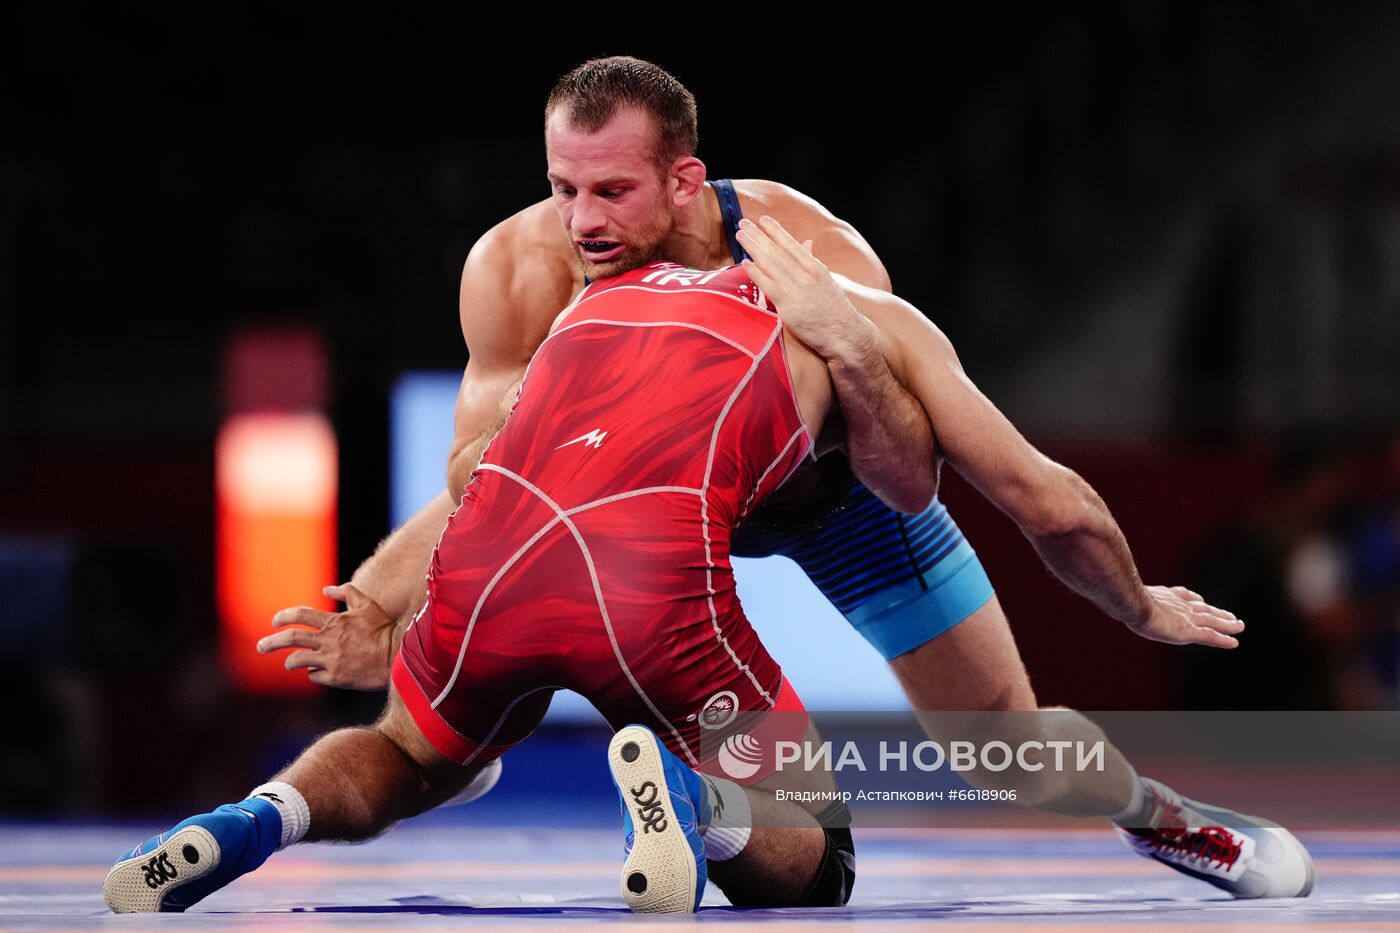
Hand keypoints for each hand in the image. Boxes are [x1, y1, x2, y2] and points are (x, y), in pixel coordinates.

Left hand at [257, 583, 395, 689]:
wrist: (397, 656)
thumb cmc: (383, 629)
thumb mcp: (367, 605)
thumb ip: (347, 592)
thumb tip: (326, 589)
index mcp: (334, 622)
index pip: (300, 615)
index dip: (283, 617)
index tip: (275, 622)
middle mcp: (328, 640)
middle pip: (291, 639)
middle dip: (271, 642)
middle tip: (260, 647)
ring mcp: (330, 660)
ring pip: (298, 660)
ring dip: (290, 661)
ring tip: (287, 664)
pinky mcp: (335, 677)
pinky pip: (314, 676)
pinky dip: (313, 673)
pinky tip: (316, 672)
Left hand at [735, 215, 874, 359]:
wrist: (845, 334)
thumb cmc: (834, 308)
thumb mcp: (826, 280)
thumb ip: (812, 261)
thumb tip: (806, 243)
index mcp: (816, 268)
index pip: (792, 245)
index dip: (776, 231)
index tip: (763, 219)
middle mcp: (807, 276)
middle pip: (778, 252)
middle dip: (759, 236)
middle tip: (743, 223)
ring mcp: (798, 291)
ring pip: (772, 265)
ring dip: (754, 248)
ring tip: (740, 236)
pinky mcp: (789, 308)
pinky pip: (769, 287)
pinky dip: (757, 273)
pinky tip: (745, 263)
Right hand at [1125, 586, 1243, 648]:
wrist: (1133, 604)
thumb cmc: (1125, 598)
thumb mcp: (1124, 592)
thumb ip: (1124, 590)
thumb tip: (1110, 582)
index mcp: (1165, 596)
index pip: (1184, 597)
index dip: (1194, 599)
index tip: (1201, 600)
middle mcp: (1179, 606)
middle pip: (1203, 609)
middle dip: (1217, 612)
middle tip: (1230, 615)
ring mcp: (1186, 618)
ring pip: (1212, 622)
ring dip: (1227, 624)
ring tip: (1239, 626)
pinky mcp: (1189, 632)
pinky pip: (1211, 636)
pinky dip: (1223, 639)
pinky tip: (1234, 643)